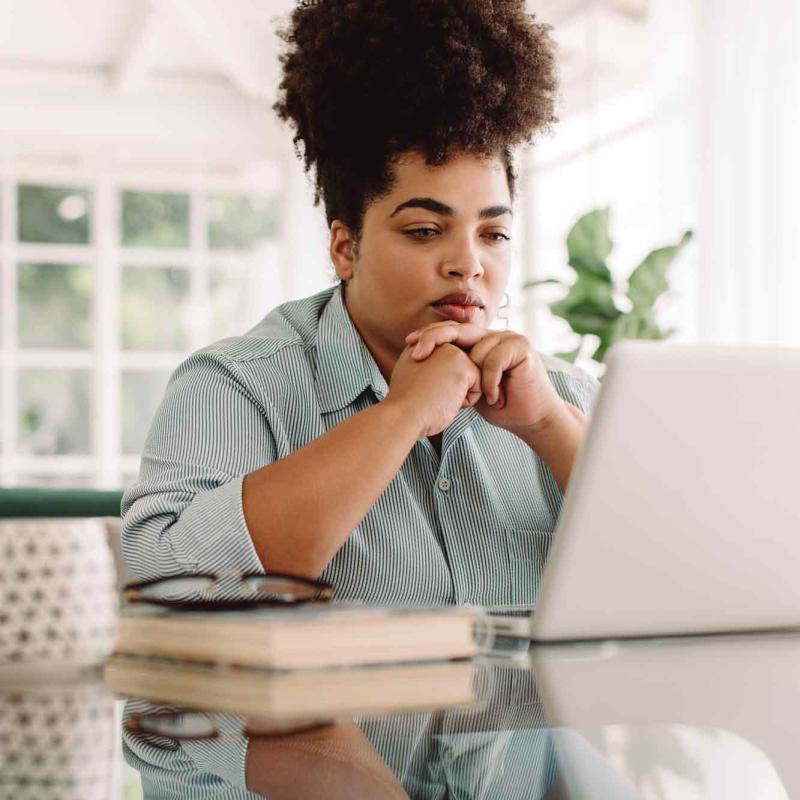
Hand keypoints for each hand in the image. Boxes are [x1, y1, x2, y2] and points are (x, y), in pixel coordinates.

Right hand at [385, 343, 481, 437]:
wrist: (403, 415)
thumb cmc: (406, 405)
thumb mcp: (412, 376)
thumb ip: (427, 365)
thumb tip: (444, 371)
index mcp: (423, 343)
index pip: (448, 363)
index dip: (441, 382)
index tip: (423, 391)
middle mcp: (437, 341)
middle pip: (461, 371)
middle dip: (450, 388)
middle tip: (428, 394)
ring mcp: (452, 351)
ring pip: (471, 378)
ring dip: (458, 394)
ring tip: (436, 396)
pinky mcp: (464, 365)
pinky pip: (478, 387)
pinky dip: (466, 401)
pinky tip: (446, 399)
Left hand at [405, 321, 566, 437]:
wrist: (530, 419)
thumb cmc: (499, 406)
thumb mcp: (468, 388)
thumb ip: (453, 373)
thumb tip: (420, 367)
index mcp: (479, 342)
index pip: (450, 331)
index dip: (430, 336)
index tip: (409, 344)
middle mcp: (492, 336)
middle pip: (458, 330)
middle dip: (434, 339)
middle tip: (417, 354)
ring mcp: (508, 338)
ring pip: (477, 350)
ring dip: (476, 381)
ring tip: (486, 399)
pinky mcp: (522, 346)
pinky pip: (493, 360)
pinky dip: (490, 383)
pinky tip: (496, 398)